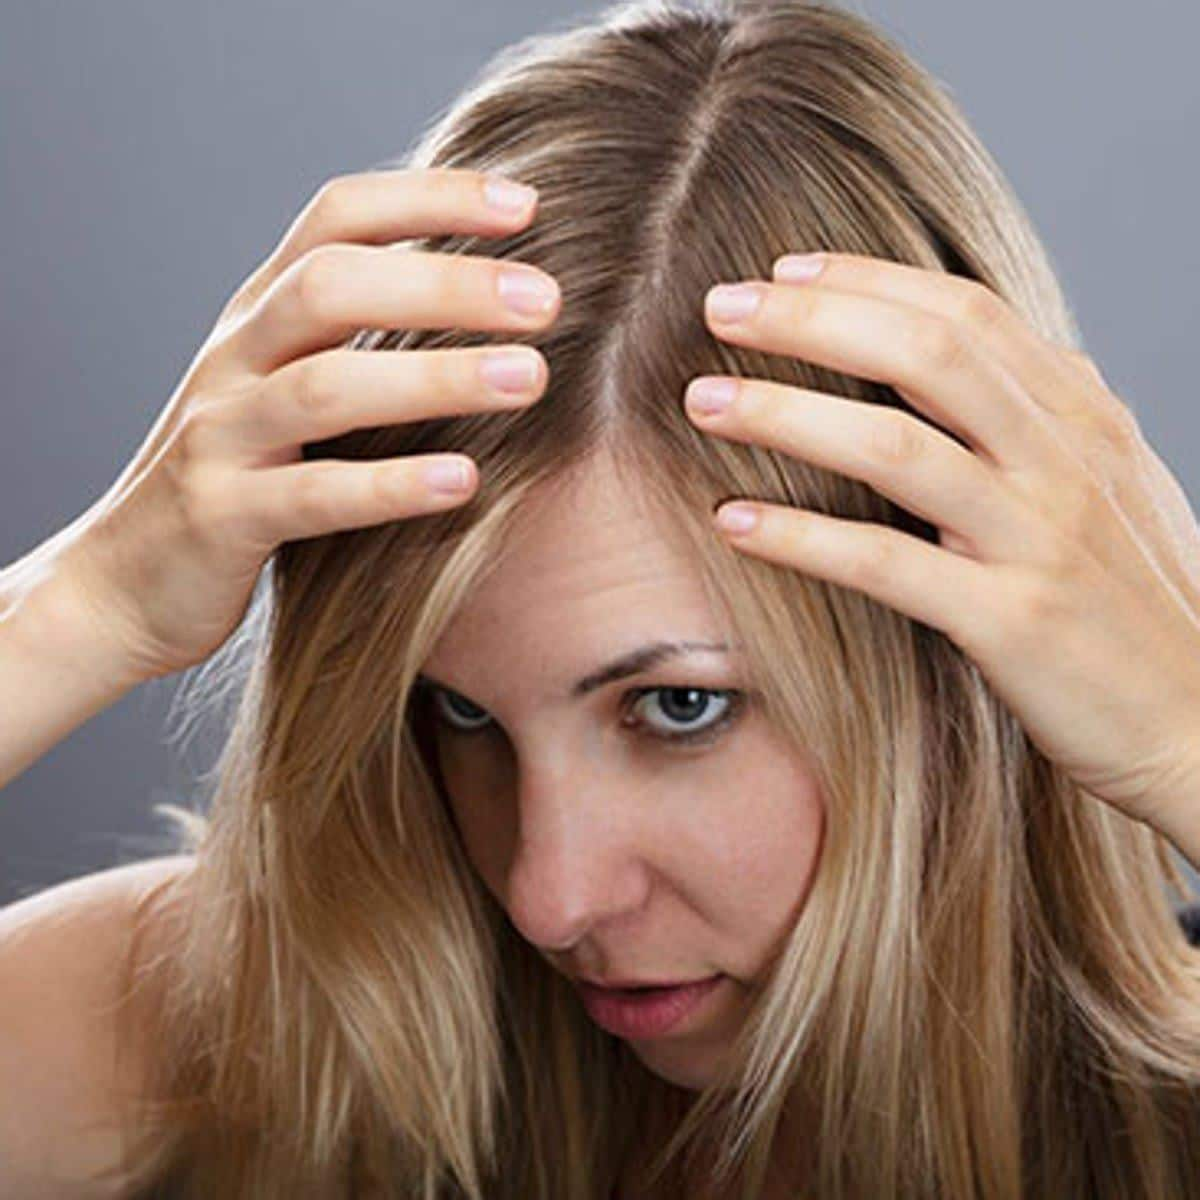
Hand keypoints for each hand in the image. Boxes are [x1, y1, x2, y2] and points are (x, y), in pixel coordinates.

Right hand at [50, 167, 557, 681]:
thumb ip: (353, 341)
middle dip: (445, 282)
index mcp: (258, 315)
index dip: (429, 198)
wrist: (124, 580)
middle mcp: (235, 358)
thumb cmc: (236, 477)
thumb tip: (479, 301)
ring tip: (530, 378)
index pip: (338, 219)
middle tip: (546, 299)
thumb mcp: (283, 388)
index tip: (526, 205)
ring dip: (436, 376)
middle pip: (333, 284)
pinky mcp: (223, 517)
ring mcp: (222, 435)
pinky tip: (464, 480)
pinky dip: (390, 485)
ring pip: (326, 385)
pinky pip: (312, 495)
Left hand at [685, 251, 1199, 839]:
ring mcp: (1038, 539)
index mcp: (1082, 417)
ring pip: (898, 448)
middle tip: (721, 306)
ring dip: (787, 414)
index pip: (965, 313)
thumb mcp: (1108, 485)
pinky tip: (732, 520)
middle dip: (814, 319)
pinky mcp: (1010, 621)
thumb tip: (979, 353)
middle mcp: (1063, 461)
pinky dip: (801, 538)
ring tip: (703, 398)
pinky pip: (886, 566)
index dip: (867, 281)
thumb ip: (1043, 415)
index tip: (784, 270)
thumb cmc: (1137, 602)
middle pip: (926, 353)